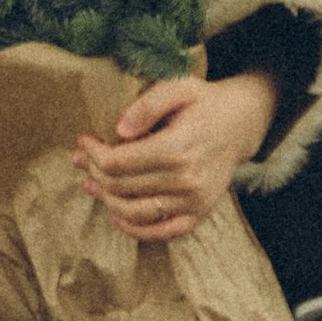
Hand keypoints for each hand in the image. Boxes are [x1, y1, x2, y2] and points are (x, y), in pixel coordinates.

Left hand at [72, 71, 276, 243]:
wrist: (240, 124)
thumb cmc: (204, 103)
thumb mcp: (179, 87)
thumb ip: (147, 105)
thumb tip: (120, 130)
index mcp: (178, 147)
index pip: (118, 162)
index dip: (93, 153)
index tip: (84, 140)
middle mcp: (186, 180)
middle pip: (121, 187)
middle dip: (93, 173)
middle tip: (81, 159)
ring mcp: (193, 201)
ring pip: (134, 212)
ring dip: (105, 201)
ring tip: (90, 184)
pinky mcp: (199, 213)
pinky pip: (163, 232)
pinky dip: (136, 230)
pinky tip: (117, 217)